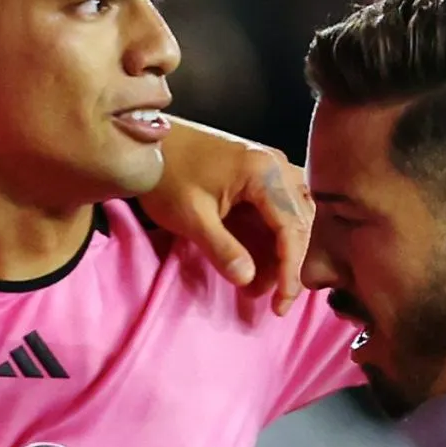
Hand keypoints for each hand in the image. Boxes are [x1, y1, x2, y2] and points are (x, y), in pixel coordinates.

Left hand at [137, 122, 313, 315]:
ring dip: (282, 253)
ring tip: (260, 285)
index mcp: (264, 172)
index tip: (281, 304)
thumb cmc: (166, 175)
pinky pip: (279, 210)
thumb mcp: (191, 217)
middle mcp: (276, 165)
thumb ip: (222, 249)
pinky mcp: (258, 173)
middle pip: (300, 222)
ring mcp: (269, 167)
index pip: (292, 228)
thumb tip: (249, 280)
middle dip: (288, 265)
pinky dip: (273, 239)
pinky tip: (257, 262)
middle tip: (273, 301)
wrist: (145, 142)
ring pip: (294, 217)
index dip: (290, 270)